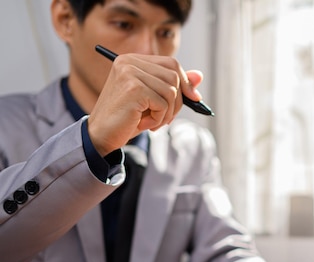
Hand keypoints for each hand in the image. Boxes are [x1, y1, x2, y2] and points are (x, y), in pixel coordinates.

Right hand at [88, 53, 202, 155]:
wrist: (101, 135)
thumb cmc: (127, 118)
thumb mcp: (154, 100)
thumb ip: (174, 86)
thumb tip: (200, 75)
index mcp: (133, 60)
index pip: (171, 63)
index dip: (186, 82)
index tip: (194, 98)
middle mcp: (129, 62)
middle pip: (174, 76)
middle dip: (178, 102)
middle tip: (164, 118)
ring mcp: (130, 73)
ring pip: (172, 91)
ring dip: (167, 113)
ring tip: (151, 122)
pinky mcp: (133, 88)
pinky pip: (163, 104)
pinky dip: (158, 119)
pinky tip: (143, 124)